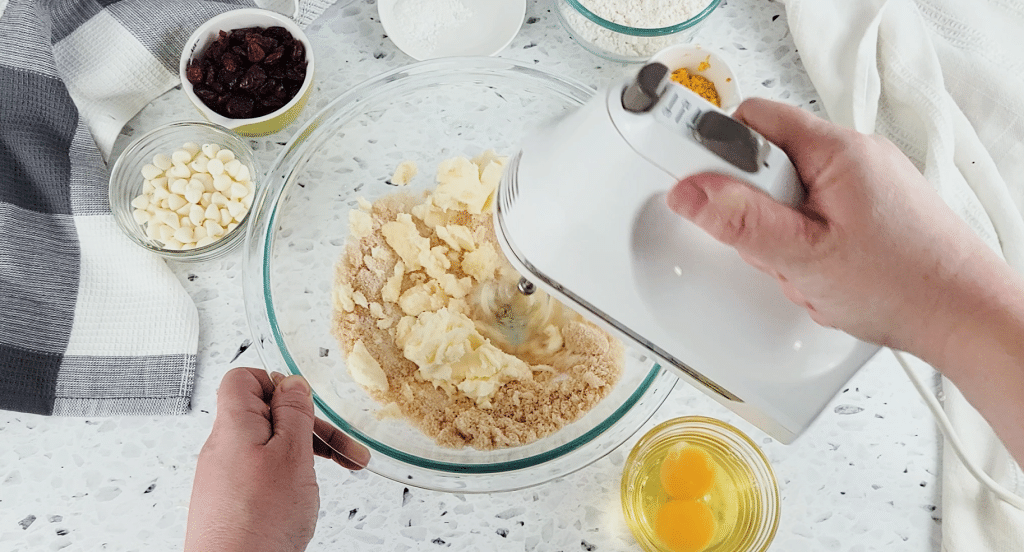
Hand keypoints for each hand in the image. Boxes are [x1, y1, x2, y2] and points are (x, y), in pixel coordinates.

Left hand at [184, 368, 369, 551]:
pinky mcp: (230, 501)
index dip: (277, 384)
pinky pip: (261, 474)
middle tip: (342, 450)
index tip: (305, 404)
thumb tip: (292, 384)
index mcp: (233, 427)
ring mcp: (224, 476)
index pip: (243, 378)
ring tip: (336, 473)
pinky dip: (287, 478)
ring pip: (268, 447)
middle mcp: (223, 448)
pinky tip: (303, 495)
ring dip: (305, 455)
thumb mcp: (291, 456)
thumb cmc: (258, 525)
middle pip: (266, 416)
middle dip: (309, 428)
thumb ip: (294, 413)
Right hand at [666, 97, 999, 356]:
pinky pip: (812, 212)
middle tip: (772, 246)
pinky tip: (819, 270)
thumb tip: (691, 193)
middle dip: (753, 210)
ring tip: (804, 266)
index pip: (750, 120)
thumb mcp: (805, 257)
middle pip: (764, 163)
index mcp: (836, 150)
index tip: (695, 185)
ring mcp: (862, 182)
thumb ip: (742, 223)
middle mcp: (851, 156)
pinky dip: (804, 241)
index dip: (715, 151)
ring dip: (779, 233)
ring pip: (786, 194)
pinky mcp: (867, 208)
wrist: (964, 317)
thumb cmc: (906, 285)